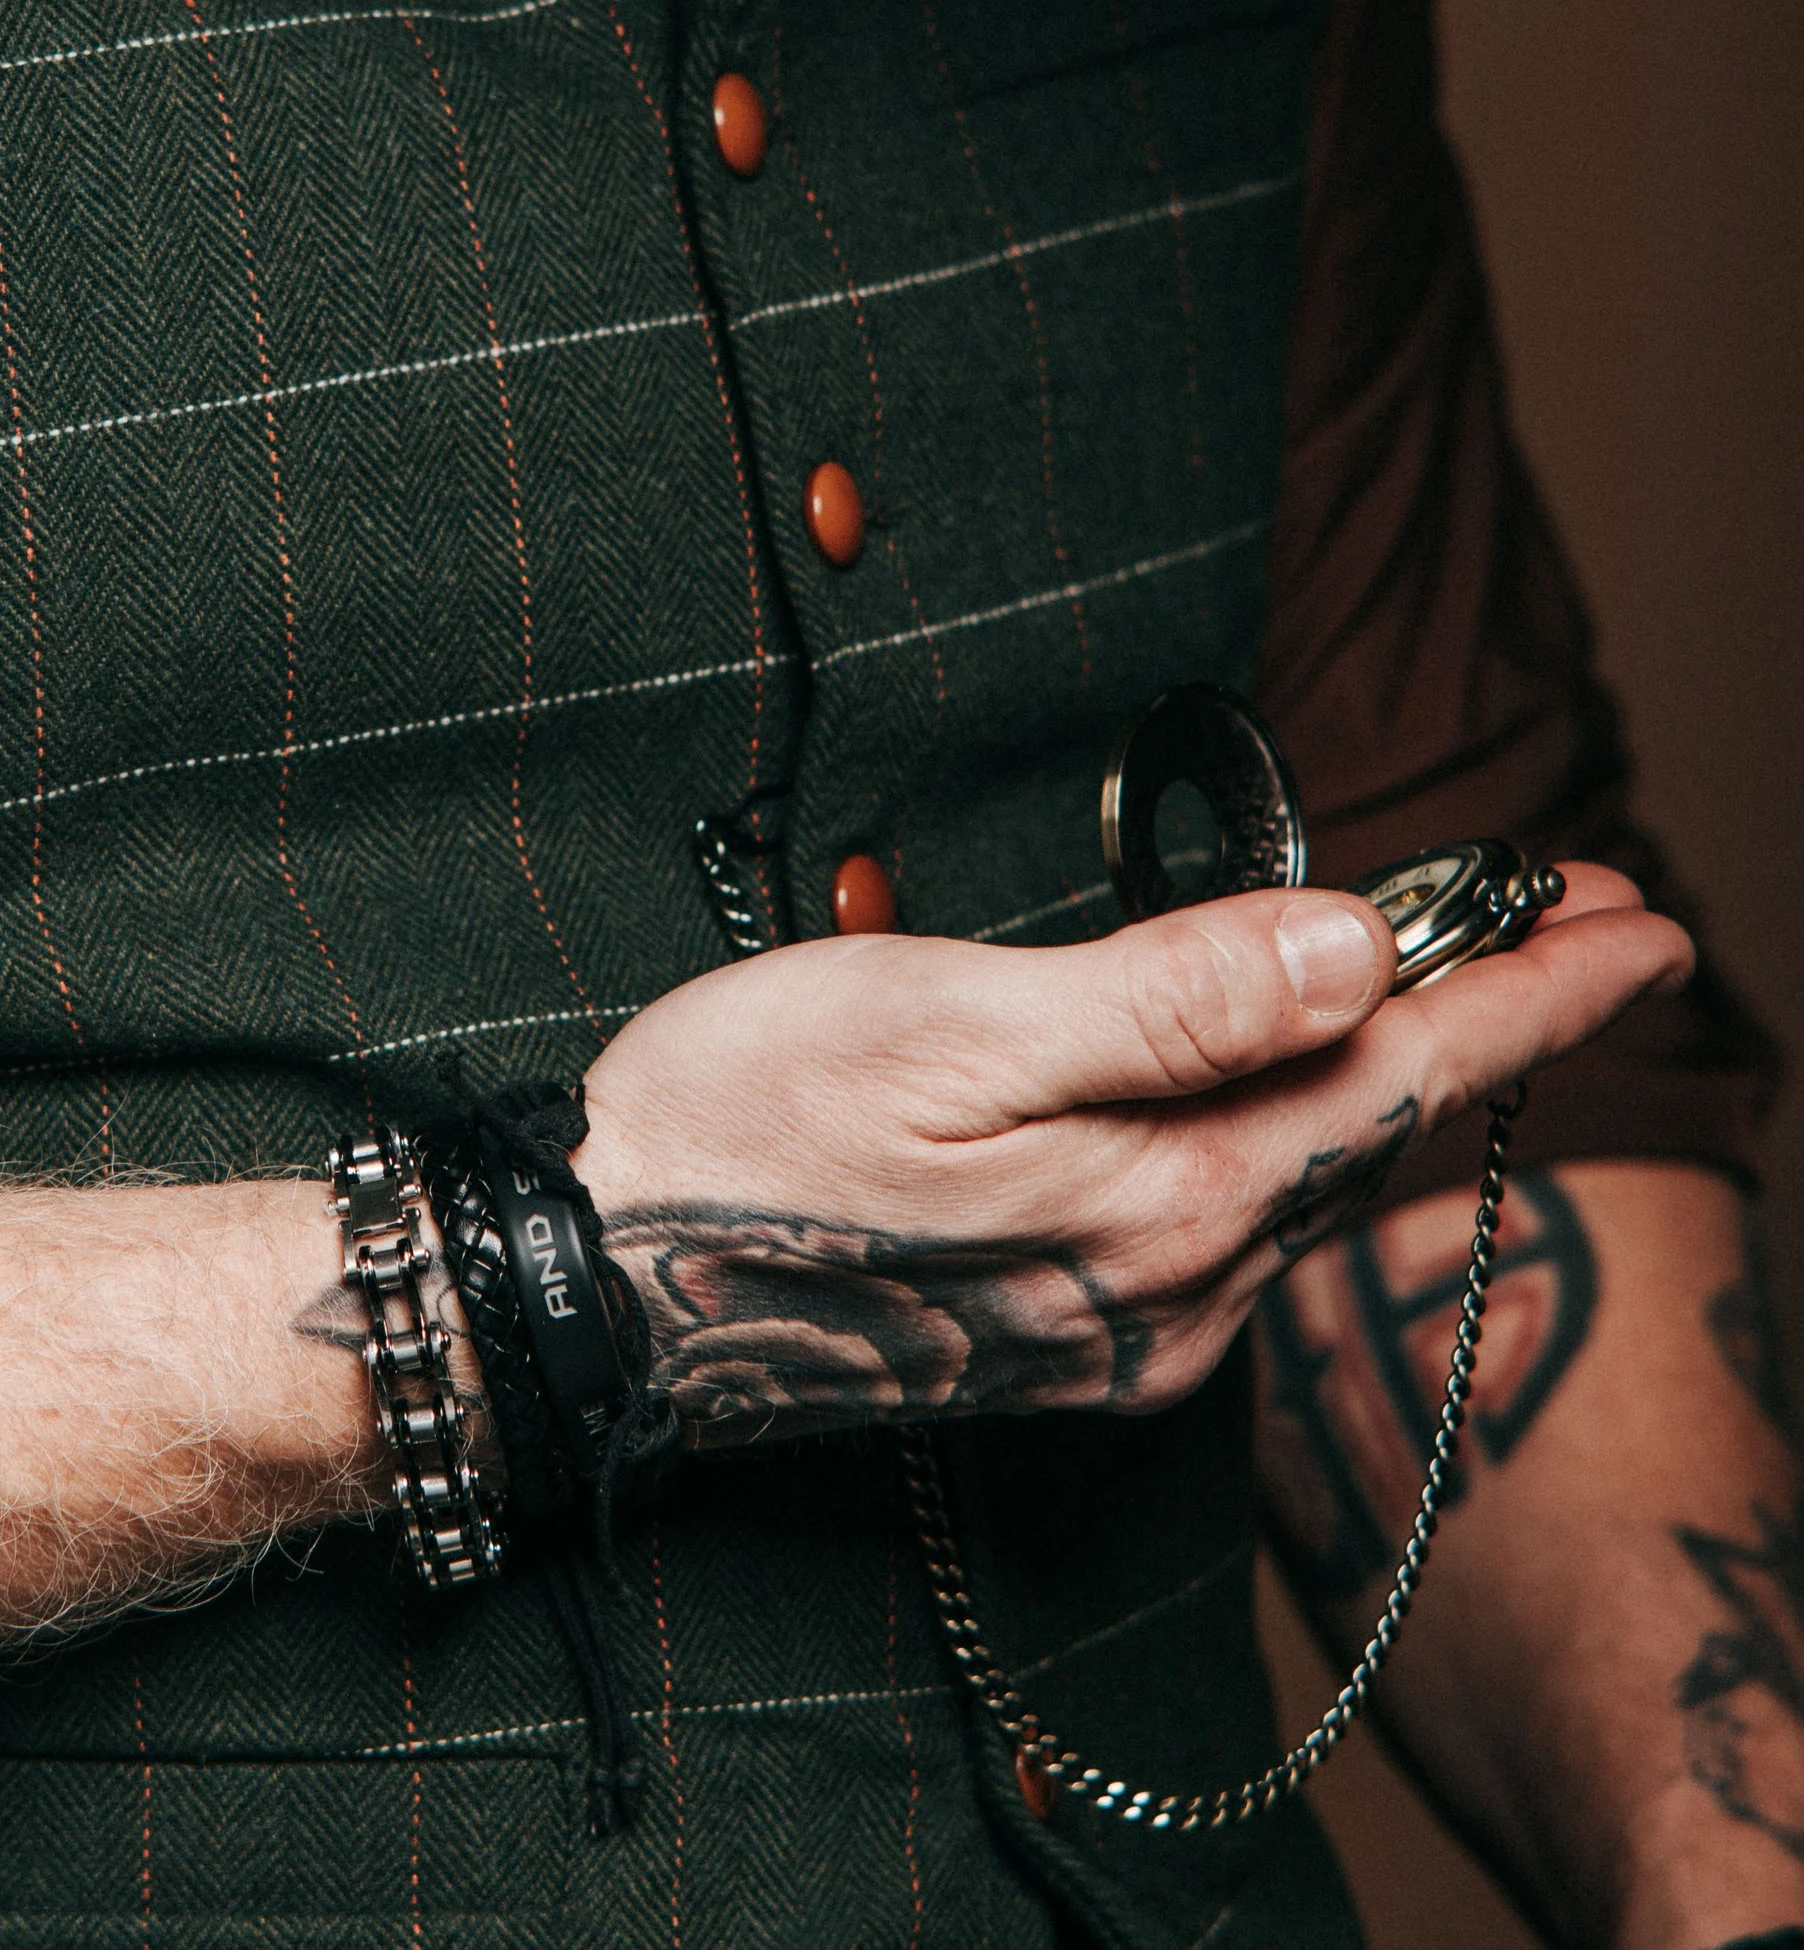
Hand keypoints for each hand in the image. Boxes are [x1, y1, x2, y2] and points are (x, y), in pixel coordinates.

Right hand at [575, 866, 1686, 1437]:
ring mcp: (1127, 1327)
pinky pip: (1241, 1214)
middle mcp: (1175, 1290)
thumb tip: (1350, 949)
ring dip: (1405, 1065)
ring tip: (1476, 971)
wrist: (601, 1281)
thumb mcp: (946, 1024)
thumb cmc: (746, 1130)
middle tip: (1591, 911)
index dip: (1530, 986)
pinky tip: (1304, 1078)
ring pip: (1313, 1171)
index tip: (1643, 917)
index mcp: (1161, 1201)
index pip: (1398, 1074)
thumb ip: (1164, 998)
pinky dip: (1307, 1125)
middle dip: (1495, 1013)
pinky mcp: (1072, 1335)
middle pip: (1377, 1126)